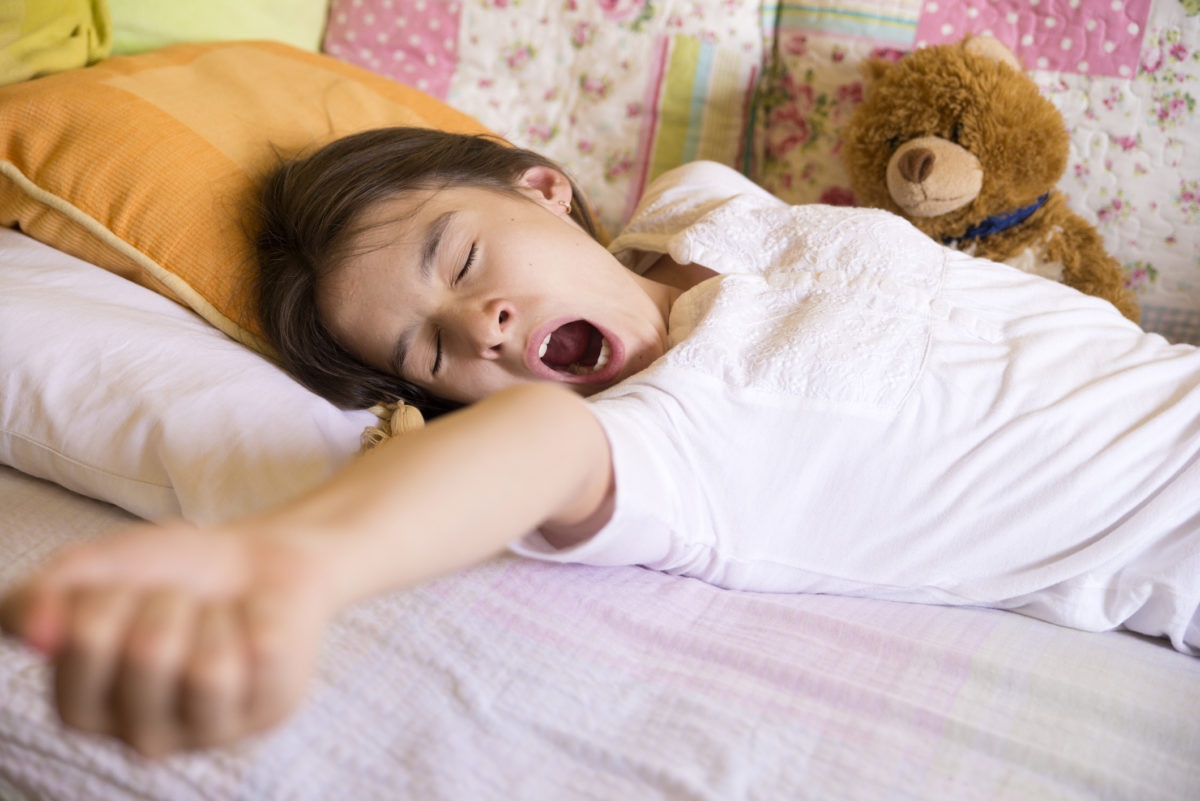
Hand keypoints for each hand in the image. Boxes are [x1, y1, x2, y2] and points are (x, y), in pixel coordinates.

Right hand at [0, 522, 335, 756]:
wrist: (255, 560)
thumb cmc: (168, 574)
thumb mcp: (91, 572)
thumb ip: (37, 599)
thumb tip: (36, 633)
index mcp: (83, 708)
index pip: (85, 640)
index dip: (109, 594)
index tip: (125, 590)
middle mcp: (142, 735)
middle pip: (149, 652)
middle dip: (169, 601)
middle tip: (182, 601)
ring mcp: (210, 731)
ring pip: (208, 669)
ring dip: (214, 616)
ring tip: (218, 617)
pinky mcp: (269, 710)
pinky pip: (262, 654)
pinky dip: (259, 618)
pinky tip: (255, 628)